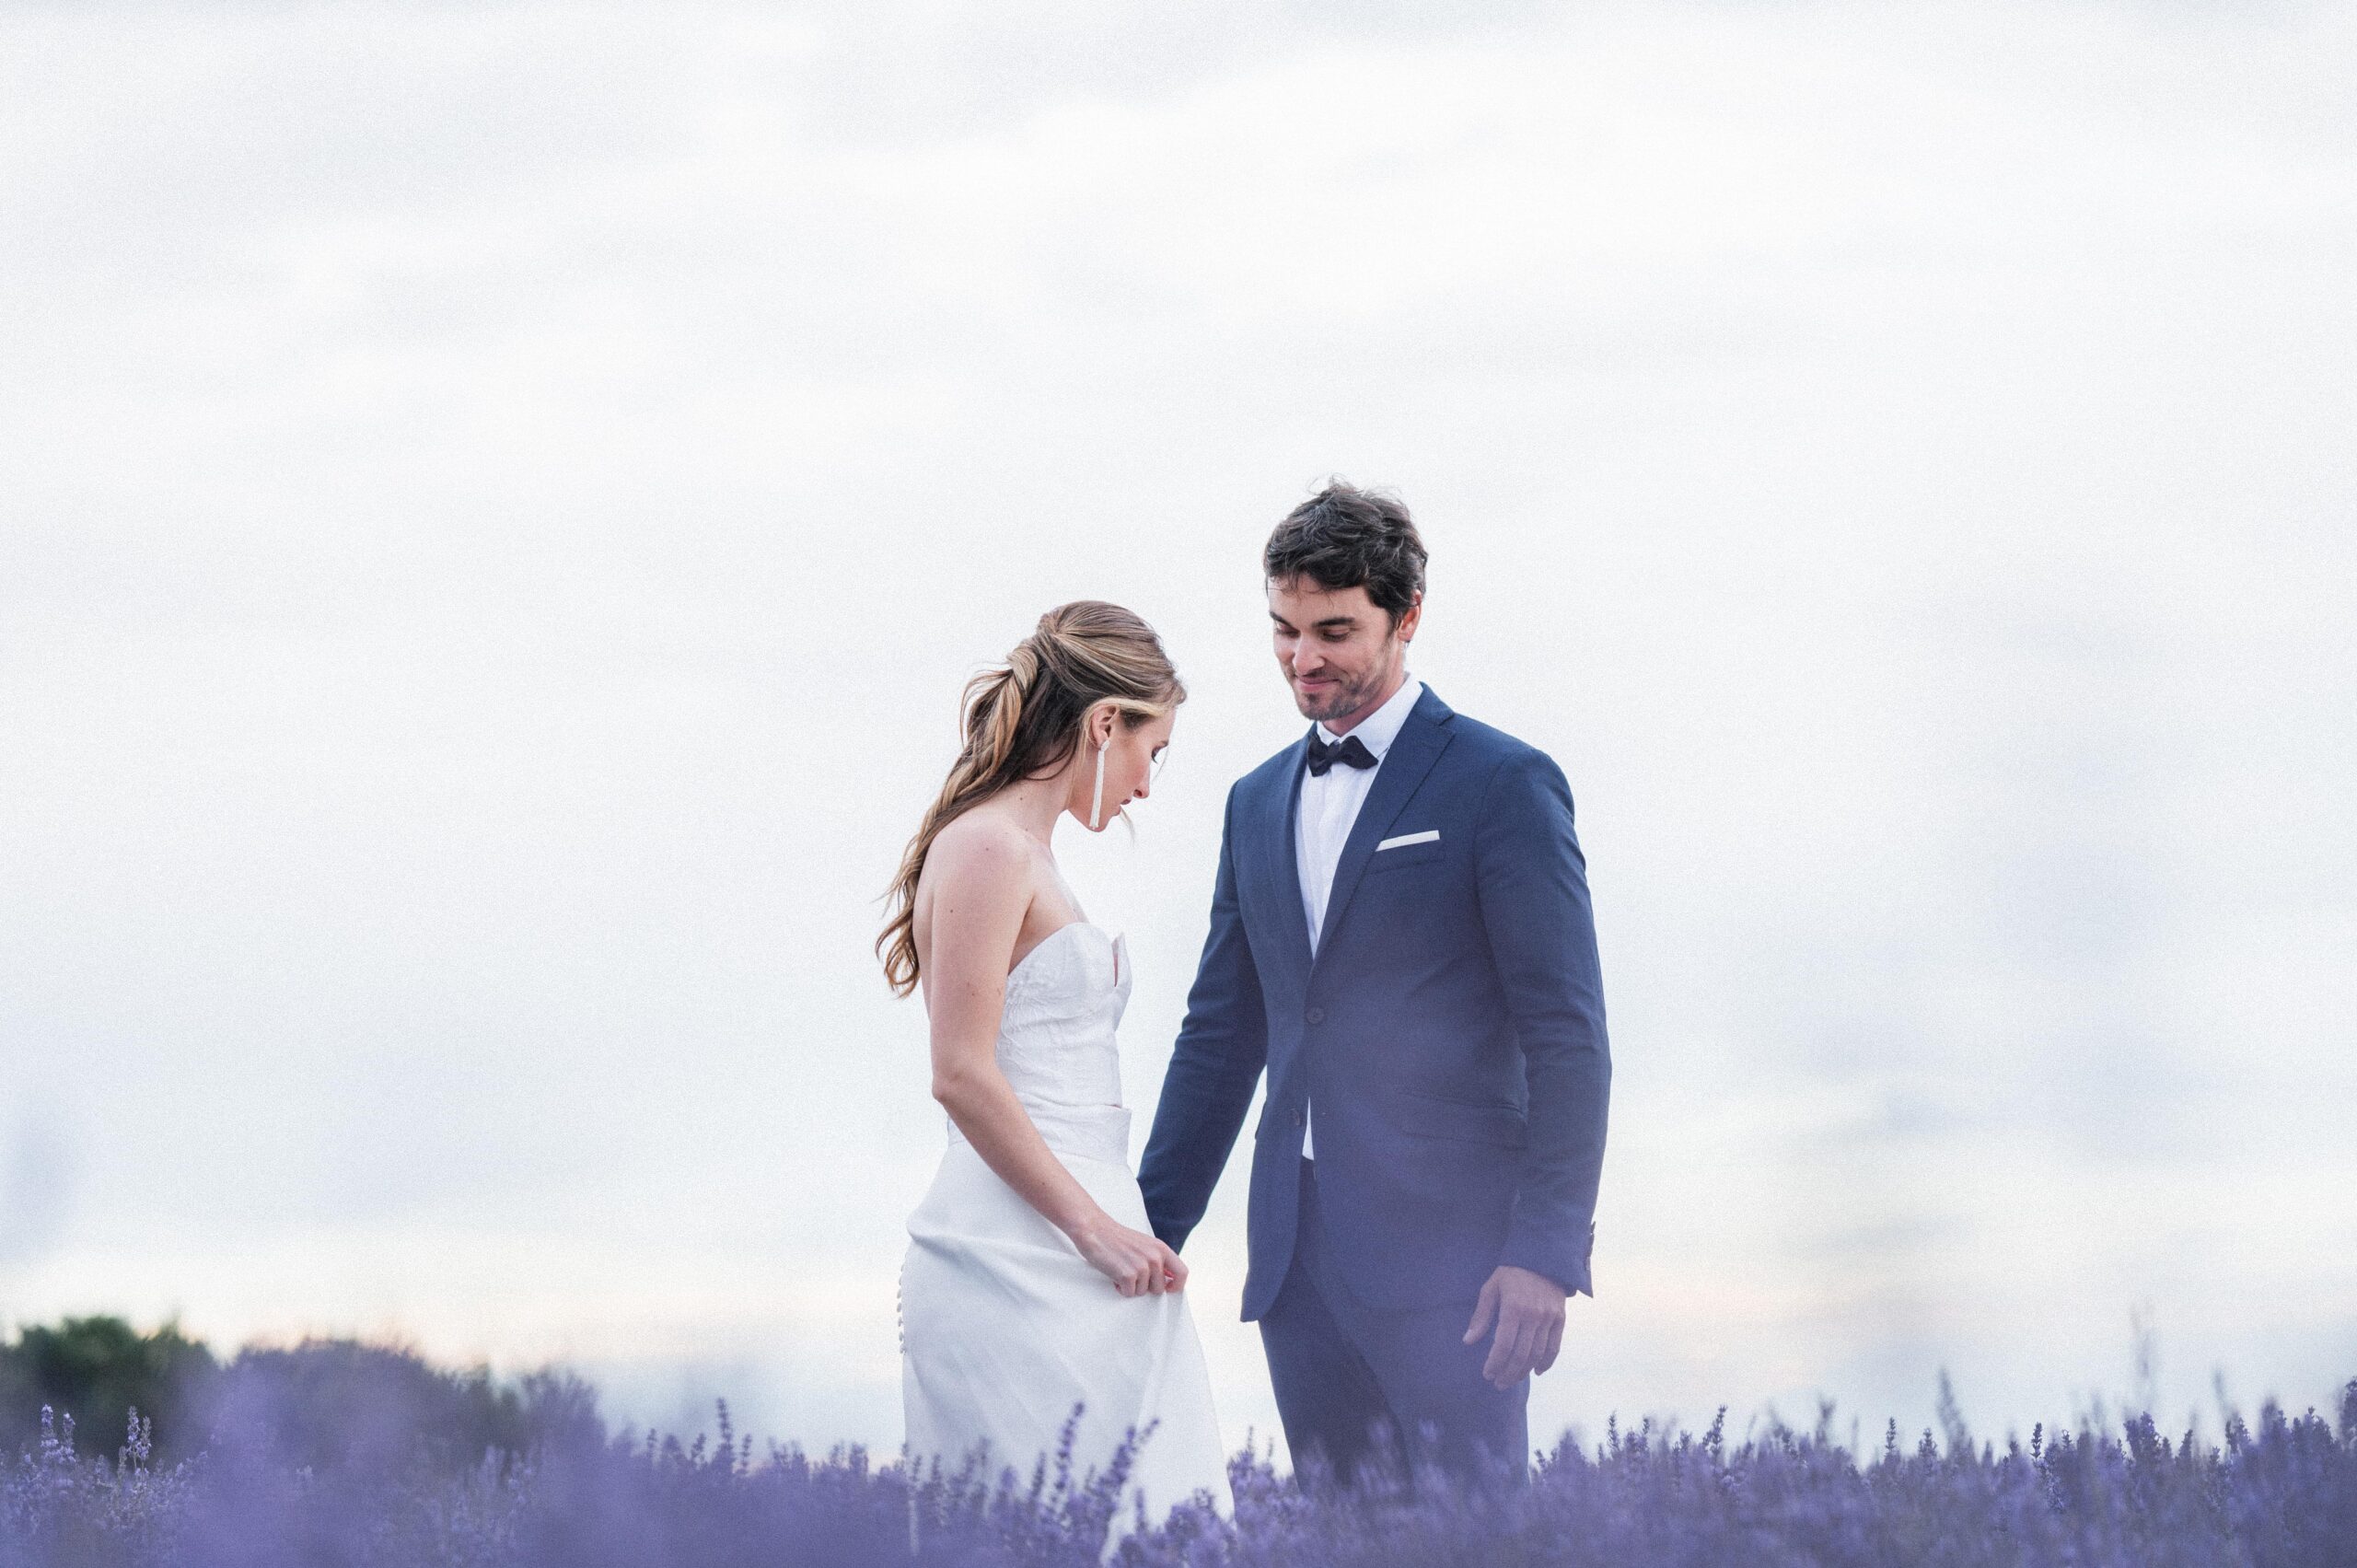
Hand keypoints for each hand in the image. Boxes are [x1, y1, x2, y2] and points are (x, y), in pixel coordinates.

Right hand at [1070, 1214, 1188, 1297]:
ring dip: (1131, 1286)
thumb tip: (1168, 1279)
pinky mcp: (1127, 1275)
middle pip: (1160, 1288)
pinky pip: (1129, 1293)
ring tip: (1121, 1270)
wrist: (1094, 1229)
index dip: (1177, 1285)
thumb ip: (1157, 1258)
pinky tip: (1114, 1274)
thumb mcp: (1144, 1244)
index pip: (1183, 1273)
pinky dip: (1120, 1288)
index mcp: (1161, 1248)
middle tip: (1132, 1275)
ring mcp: (1142, 1266)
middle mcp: (1155, 1257)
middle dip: (1146, 1287)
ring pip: (1143, 1292)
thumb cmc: (1117, 1238)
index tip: (1168, 1288)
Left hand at [1462, 1264, 1566, 1388]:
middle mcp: (1534, 1315)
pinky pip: (1554, 1346)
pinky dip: (1547, 1362)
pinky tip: (1537, 1372)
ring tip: (1512, 1380)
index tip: (1487, 1374)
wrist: (1542, 1257)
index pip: (1504, 1345)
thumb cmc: (1511, 1273)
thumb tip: (1468, 1341)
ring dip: (1524, 1371)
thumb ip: (1481, 1316)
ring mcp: (1549, 1318)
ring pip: (1537, 1354)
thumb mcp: (1491, 1289)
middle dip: (1508, 1373)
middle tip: (1498, 1384)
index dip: (1495, 1363)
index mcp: (1514, 1308)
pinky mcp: (1560, 1319)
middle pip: (1521, 1354)